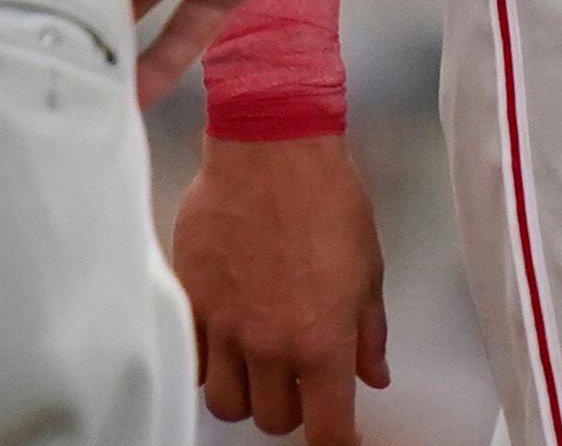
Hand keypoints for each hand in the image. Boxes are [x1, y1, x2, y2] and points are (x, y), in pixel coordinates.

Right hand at [177, 134, 389, 442]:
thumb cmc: (327, 200)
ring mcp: (224, 324)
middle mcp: (270, 344)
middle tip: (299, 380)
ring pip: (225, 402)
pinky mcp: (191, 297)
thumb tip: (371, 376)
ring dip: (246, 392)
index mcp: (322, 342)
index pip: (326, 431)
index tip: (338, 436)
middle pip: (271, 421)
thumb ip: (368, 335)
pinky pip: (194, 359)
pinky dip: (210, 361)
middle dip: (290, 409)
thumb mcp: (368, 272)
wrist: (269, 145)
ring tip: (258, 364)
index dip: (337, 442)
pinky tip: (226, 336)